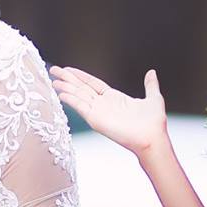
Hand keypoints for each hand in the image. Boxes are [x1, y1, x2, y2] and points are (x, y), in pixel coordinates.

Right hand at [50, 67, 170, 155]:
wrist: (151, 137)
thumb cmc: (154, 122)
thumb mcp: (153, 98)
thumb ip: (150, 85)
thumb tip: (151, 72)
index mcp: (114, 98)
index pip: (92, 83)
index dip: (80, 76)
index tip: (68, 69)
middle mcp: (103, 104)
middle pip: (81, 88)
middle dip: (67, 79)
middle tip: (54, 70)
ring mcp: (98, 112)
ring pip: (78, 96)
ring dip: (66, 88)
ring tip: (53, 81)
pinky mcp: (95, 119)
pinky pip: (80, 107)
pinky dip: (70, 100)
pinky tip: (61, 93)